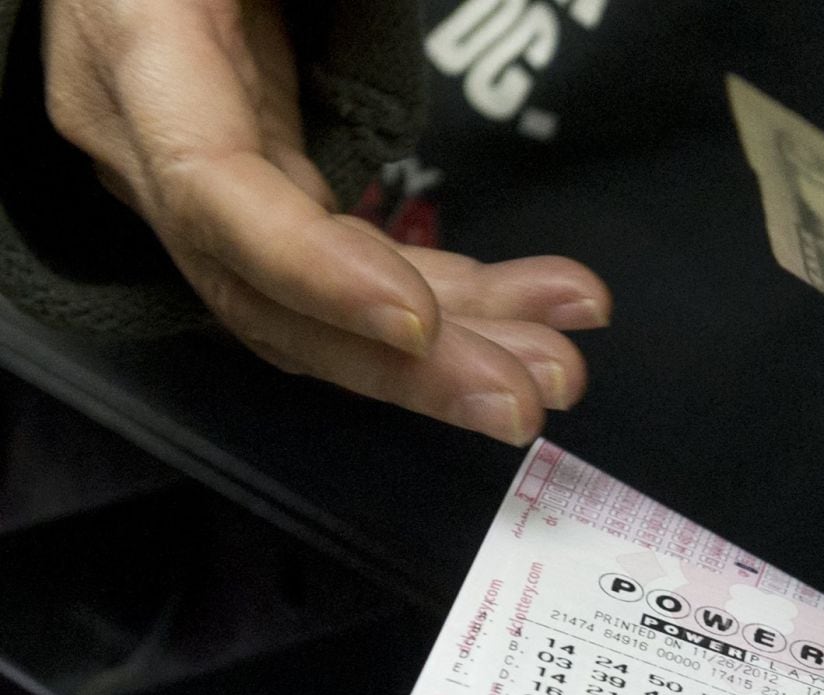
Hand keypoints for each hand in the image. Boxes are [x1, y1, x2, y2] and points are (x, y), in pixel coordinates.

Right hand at [43, 0, 610, 442]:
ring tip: (561, 364)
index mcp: (133, 52)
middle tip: (528, 398)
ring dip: (453, 342)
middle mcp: (145, 139)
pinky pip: (347, 268)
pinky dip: (448, 295)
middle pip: (267, 295)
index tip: (418, 320)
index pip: (207, 192)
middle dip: (406, 365)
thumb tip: (379, 7)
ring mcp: (196, 175)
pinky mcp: (259, 185)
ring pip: (317, 306)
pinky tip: (542, 309)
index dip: (311, 269)